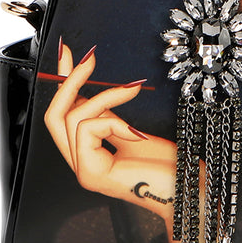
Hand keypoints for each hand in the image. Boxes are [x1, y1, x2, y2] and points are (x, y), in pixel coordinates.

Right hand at [44, 41, 177, 238]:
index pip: (64, 113)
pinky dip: (113, 121)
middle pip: (54, 116)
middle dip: (70, 81)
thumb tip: (97, 92)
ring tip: (132, 91)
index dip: (64, 81)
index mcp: (89, 152)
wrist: (187, 190)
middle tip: (90, 58)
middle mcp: (80, 162)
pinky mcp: (93, 174)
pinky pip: (87, 130)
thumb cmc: (169, 165)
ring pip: (72, 118)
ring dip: (105, 96)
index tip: (69, 52)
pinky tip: (135, 131)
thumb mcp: (134, 132)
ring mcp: (84, 171)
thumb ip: (111, 118)